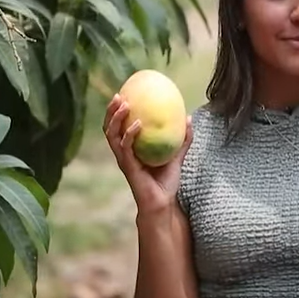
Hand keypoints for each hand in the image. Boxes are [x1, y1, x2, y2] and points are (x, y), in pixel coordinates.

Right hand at [102, 94, 192, 212]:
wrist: (163, 204)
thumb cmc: (166, 182)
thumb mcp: (177, 156)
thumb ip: (182, 139)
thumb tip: (189, 118)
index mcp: (130, 149)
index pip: (118, 127)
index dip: (117, 112)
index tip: (123, 94)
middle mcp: (123, 153)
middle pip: (109, 128)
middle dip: (110, 111)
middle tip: (118, 95)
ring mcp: (124, 160)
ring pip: (112, 136)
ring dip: (116, 119)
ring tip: (123, 104)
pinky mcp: (128, 167)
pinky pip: (125, 148)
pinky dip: (129, 134)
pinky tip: (137, 124)